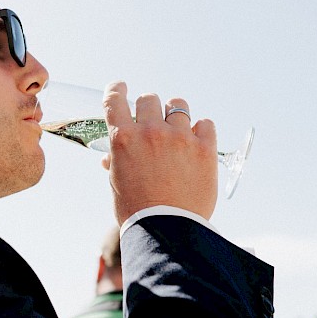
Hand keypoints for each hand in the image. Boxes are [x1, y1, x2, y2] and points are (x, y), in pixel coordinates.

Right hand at [100, 81, 217, 222]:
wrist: (167, 229)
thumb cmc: (137, 211)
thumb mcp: (117, 185)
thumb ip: (116, 163)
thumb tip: (111, 158)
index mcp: (123, 139)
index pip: (115, 100)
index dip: (117, 89)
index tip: (121, 87)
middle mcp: (149, 132)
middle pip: (149, 98)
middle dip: (148, 107)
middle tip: (151, 120)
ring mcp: (179, 138)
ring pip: (178, 105)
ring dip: (175, 113)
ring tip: (177, 127)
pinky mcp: (205, 148)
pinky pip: (205, 124)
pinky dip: (200, 130)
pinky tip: (197, 141)